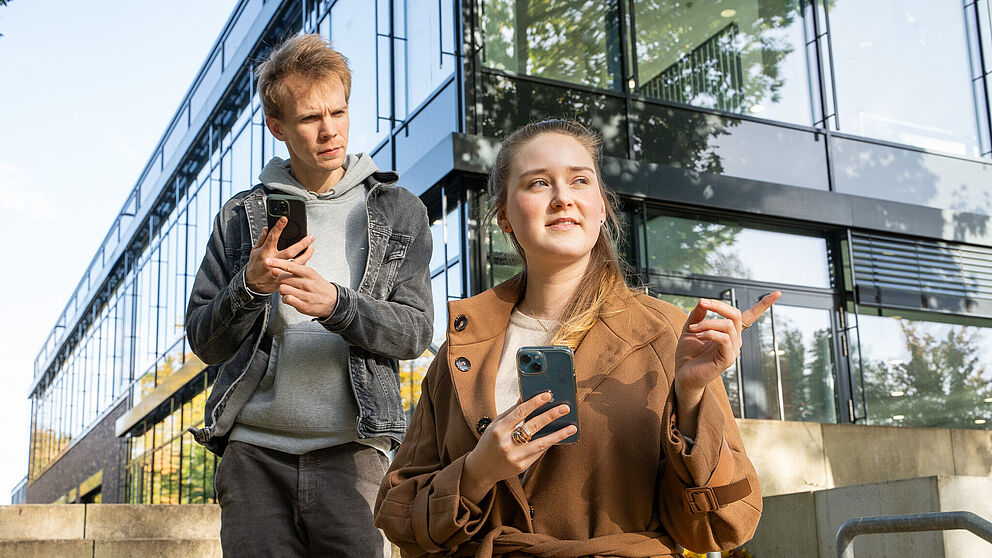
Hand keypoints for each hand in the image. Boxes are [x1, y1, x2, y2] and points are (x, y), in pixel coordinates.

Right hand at [244, 216, 313, 293]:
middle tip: (310, 237)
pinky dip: (303, 265)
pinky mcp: (283, 278)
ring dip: (306, 255)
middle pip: (289, 252)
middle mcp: (272, 261)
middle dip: (301, 244)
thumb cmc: (254, 266)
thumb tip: (267, 228)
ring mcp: (278, 271)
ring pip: (296, 263)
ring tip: (311, 248)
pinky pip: (295, 272)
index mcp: (265, 253)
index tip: (284, 220)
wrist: (253, 284)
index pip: (272, 238)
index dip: (278, 228)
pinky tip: (306, 258)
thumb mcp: (254, 251)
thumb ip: (262, 239)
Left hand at [267, 256, 337, 317]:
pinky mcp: (303, 305)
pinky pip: (286, 299)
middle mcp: (307, 283)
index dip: (276, 263)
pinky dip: (285, 299)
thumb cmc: (318, 286)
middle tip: (285, 282)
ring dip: (282, 290)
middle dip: (280, 280)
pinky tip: (290, 298)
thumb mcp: (309, 274)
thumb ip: (292, 271)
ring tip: (289, 290)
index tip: (267, 261)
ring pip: (282, 289)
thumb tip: (275, 269)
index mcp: (309, 273)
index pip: (289, 266)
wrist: (333, 301)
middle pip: (282, 278)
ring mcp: (305, 295)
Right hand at [460, 392, 575, 503]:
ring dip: (558, 434)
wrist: (481, 468)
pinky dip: (548, 444)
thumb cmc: (489, 443)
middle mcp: (506, 443)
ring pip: (541, 443)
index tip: (547, 395)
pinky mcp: (521, 466)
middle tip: (565, 408)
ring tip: (571, 427)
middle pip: (533, 426)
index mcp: (499, 429)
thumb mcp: (495, 425)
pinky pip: (538, 453)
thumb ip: (511, 413)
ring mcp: (515, 456)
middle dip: (551, 415)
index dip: (535, 403)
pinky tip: (558, 437)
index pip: (520, 412)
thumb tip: (526, 398)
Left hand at [673, 291, 780, 436]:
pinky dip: (709, 333)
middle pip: (735, 314)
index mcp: (729, 332)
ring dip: (707, 323)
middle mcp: (735, 340)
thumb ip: (697, 315)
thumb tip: (702, 301)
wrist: (683, 375)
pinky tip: (697, 335)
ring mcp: (733, 350)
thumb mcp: (690, 328)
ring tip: (692, 328)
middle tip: (702, 303)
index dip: (763, 304)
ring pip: (727, 325)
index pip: (750, 316)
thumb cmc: (688, 354)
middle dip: (718, 305)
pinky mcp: (727, 359)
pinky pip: (723, 339)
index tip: (778, 293)